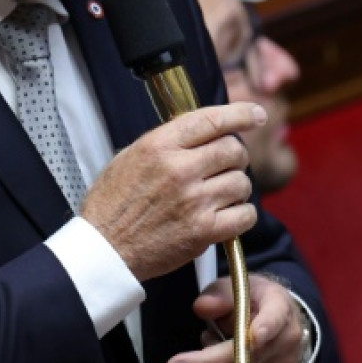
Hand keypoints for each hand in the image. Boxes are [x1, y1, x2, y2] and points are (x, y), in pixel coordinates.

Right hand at [80, 103, 261, 281]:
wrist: (105, 248)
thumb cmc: (113, 204)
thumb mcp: (130, 156)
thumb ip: (167, 140)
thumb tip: (203, 129)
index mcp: (158, 146)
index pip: (211, 119)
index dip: (241, 114)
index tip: (255, 114)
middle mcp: (178, 169)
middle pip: (233, 150)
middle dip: (235, 156)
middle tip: (224, 166)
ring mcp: (193, 201)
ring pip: (242, 182)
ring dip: (236, 187)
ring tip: (219, 194)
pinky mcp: (204, 231)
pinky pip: (245, 214)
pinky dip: (241, 213)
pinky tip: (225, 214)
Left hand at [168, 274, 307, 362]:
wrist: (280, 320)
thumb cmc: (251, 299)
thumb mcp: (234, 286)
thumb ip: (218, 295)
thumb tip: (202, 308)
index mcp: (279, 305)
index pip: (272, 318)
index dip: (263, 328)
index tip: (254, 335)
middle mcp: (288, 337)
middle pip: (247, 357)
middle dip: (208, 361)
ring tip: (216, 345)